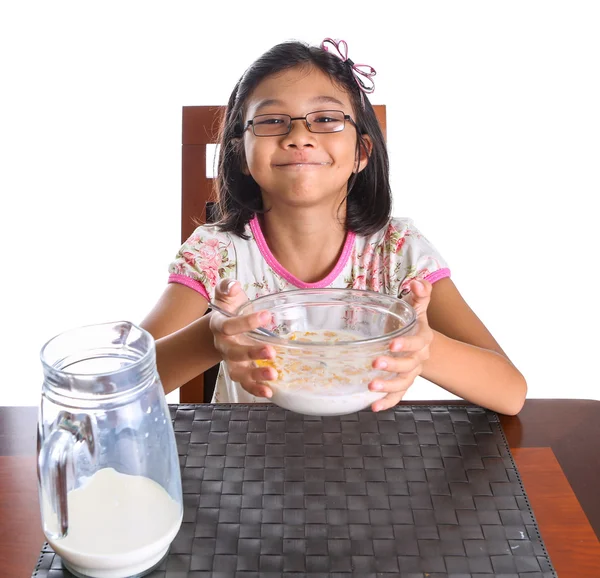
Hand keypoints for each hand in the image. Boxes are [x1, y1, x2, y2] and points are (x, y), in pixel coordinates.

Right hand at [209, 279, 276, 397]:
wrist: (225, 327)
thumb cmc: (230, 308)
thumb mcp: (227, 293)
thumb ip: (227, 286)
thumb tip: (233, 286)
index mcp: (219, 325)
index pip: (229, 326)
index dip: (246, 322)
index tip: (266, 315)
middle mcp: (223, 346)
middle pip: (233, 353)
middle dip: (252, 354)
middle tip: (271, 351)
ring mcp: (232, 361)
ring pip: (239, 373)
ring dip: (255, 376)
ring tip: (273, 374)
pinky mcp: (241, 371)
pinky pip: (246, 383)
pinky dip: (256, 390)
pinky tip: (269, 392)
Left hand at [368, 279, 433, 411]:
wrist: (418, 341)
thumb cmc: (413, 321)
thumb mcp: (417, 305)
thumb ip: (420, 293)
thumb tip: (417, 281)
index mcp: (423, 338)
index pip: (417, 342)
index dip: (406, 344)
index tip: (392, 343)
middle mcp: (419, 358)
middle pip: (409, 365)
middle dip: (392, 365)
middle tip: (375, 363)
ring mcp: (410, 372)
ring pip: (403, 383)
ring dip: (388, 386)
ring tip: (371, 385)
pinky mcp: (402, 383)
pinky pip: (397, 396)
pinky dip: (387, 402)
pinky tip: (373, 406)